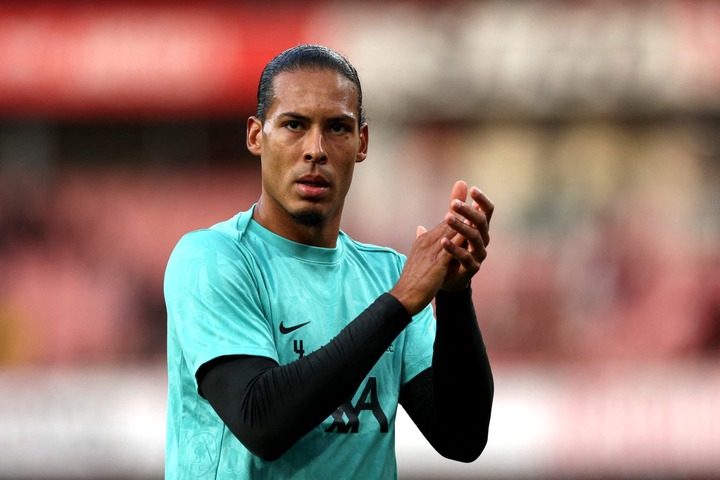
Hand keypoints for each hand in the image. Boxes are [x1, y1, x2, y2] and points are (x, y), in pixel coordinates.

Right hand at [390, 181, 492, 314]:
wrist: (404, 297)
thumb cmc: (412, 279)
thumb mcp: (416, 255)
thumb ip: (420, 240)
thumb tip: (420, 227)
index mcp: (425, 240)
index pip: (443, 221)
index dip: (454, 206)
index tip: (461, 189)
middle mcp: (428, 243)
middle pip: (447, 221)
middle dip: (460, 204)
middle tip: (470, 189)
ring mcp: (432, 253)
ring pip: (450, 232)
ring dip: (463, 219)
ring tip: (476, 206)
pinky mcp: (437, 265)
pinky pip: (450, 249)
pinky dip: (460, 240)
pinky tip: (470, 233)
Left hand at [438, 181, 492, 291]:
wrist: (448, 278)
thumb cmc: (452, 247)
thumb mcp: (453, 224)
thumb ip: (457, 205)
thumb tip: (460, 181)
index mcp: (480, 228)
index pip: (486, 211)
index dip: (482, 200)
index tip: (472, 189)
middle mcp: (483, 240)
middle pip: (481, 222)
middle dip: (468, 211)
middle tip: (453, 203)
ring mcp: (479, 254)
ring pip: (475, 238)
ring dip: (461, 227)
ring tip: (447, 218)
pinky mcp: (472, 268)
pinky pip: (465, 257)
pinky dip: (454, 248)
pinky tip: (443, 241)